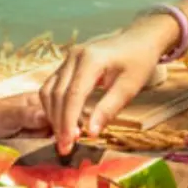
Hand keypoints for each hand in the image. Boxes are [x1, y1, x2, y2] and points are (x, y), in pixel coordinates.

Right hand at [40, 15, 179, 154]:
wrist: (139, 39)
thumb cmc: (138, 61)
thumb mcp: (129, 87)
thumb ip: (109, 108)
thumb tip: (91, 132)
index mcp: (90, 59)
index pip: (72, 95)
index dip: (68, 121)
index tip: (69, 143)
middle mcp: (73, 56)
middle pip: (57, 95)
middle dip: (59, 123)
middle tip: (65, 148)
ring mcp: (67, 58)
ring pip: (49, 91)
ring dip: (53, 115)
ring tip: (64, 137)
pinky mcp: (66, 64)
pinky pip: (52, 86)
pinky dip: (54, 106)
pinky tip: (63, 121)